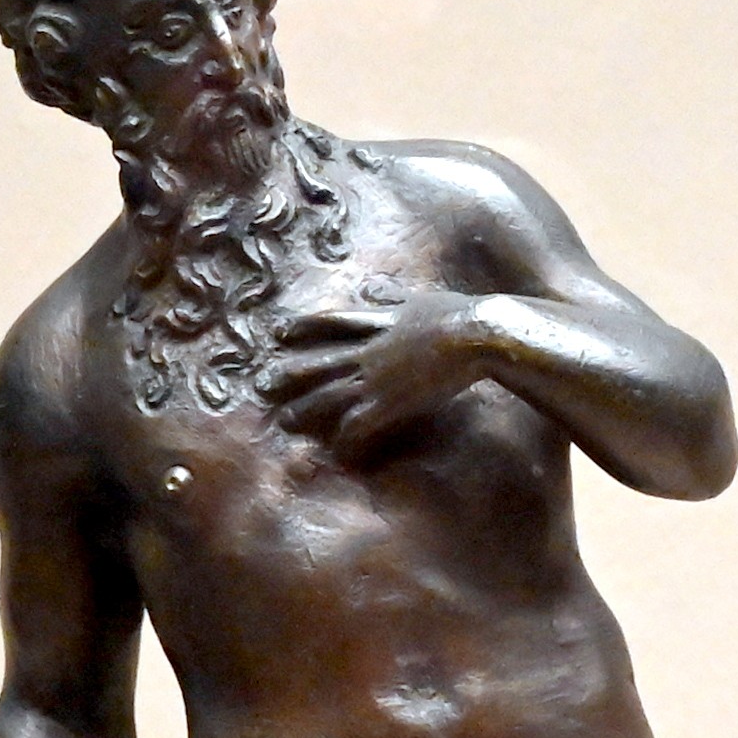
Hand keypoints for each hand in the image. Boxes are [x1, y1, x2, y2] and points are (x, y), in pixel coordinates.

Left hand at [256, 288, 491, 457]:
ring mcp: (376, 377)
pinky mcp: (389, 403)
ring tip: (285, 420)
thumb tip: (375, 288)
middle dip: (290, 374)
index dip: (302, 328)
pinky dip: (344, 438)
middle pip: (319, 363)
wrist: (475, 334)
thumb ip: (393, 296)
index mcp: (377, 321)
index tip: (279, 333)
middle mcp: (368, 349)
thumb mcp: (418, 298)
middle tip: (263, 385)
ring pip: (329, 395)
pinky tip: (334, 450)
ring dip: (304, 409)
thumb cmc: (459, 314)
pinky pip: (357, 424)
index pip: (330, 323)